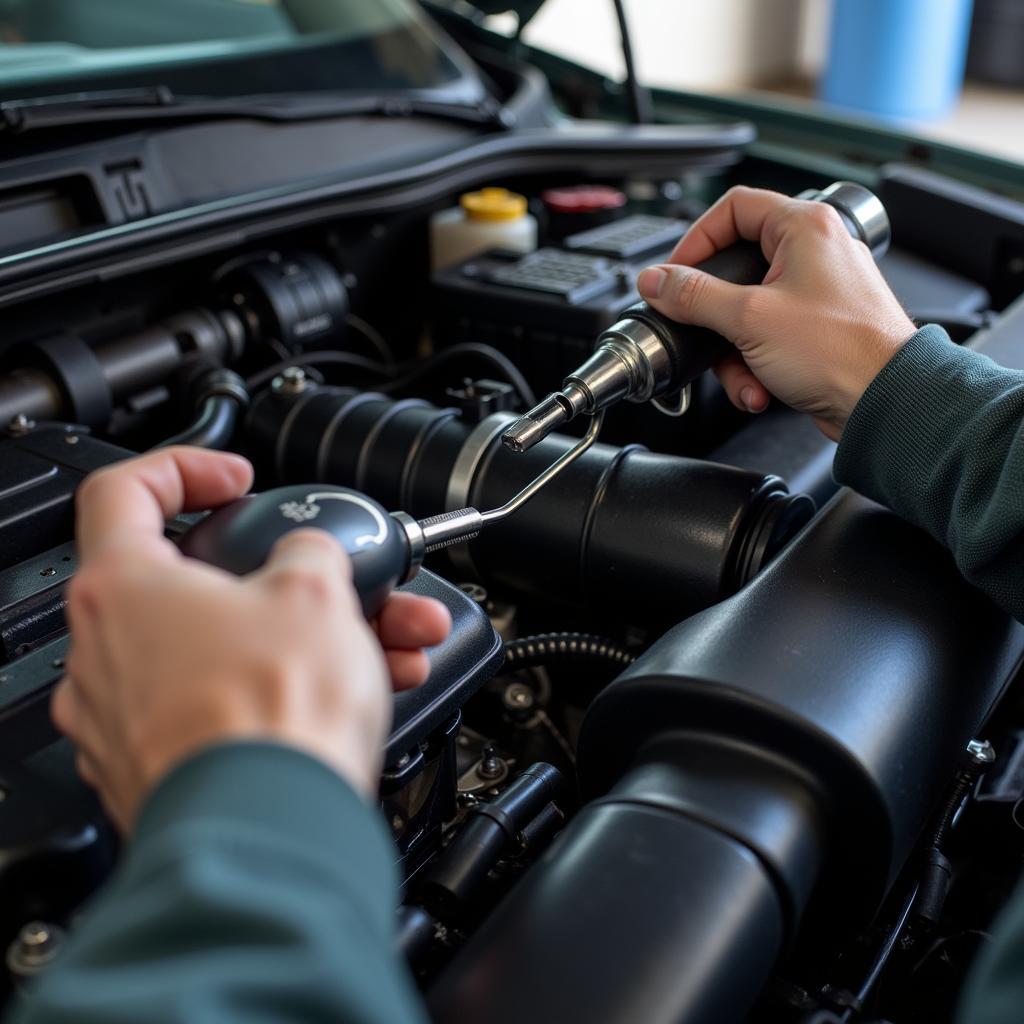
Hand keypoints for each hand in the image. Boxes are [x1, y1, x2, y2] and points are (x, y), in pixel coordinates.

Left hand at [53, 448, 450, 831]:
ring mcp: (125, 718)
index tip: (234, 481)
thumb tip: (310, 557)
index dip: (186, 469)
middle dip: (290, 580)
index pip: (125, 490)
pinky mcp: (156, 768)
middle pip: (200, 586)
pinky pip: (223, 707)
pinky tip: (352, 694)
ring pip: (223, 651)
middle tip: (342, 582)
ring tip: (385, 645)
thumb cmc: (268, 716)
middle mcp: (105, 652)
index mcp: (124, 588)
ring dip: (303, 640)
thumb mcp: (315, 592)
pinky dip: (281, 692)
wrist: (268, 832)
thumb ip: (309, 551)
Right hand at [637, 186, 916, 439]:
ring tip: (743, 375)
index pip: (734, 208)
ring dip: (734, 352)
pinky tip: (761, 387)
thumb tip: (657, 280)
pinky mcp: (817, 328)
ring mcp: (817, 291)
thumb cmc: (841, 351)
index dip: (696, 239)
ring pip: (747, 312)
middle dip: (714, 317)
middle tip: (700, 331)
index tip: (675, 274)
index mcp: (805, 227)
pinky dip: (756, 365)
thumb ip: (693, 296)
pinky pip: (768, 338)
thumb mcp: (749, 318)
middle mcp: (815, 252)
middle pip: (735, 269)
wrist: (884, 400)